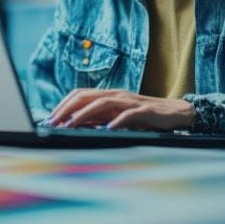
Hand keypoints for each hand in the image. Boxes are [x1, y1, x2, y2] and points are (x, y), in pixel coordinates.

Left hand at [49, 88, 195, 130]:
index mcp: (108, 94)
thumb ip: (98, 117)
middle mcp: (116, 94)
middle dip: (67, 109)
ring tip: (72, 124)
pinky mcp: (144, 111)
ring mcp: (130, 101)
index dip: (64, 104)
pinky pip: (128, 115)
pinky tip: (107, 129)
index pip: (80, 93)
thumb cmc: (142, 115)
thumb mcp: (116, 115)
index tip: (50, 118)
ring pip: (103, 103)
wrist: (173, 112)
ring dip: (85, 114)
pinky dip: (116, 121)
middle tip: (54, 122)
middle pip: (87, 96)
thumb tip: (74, 124)